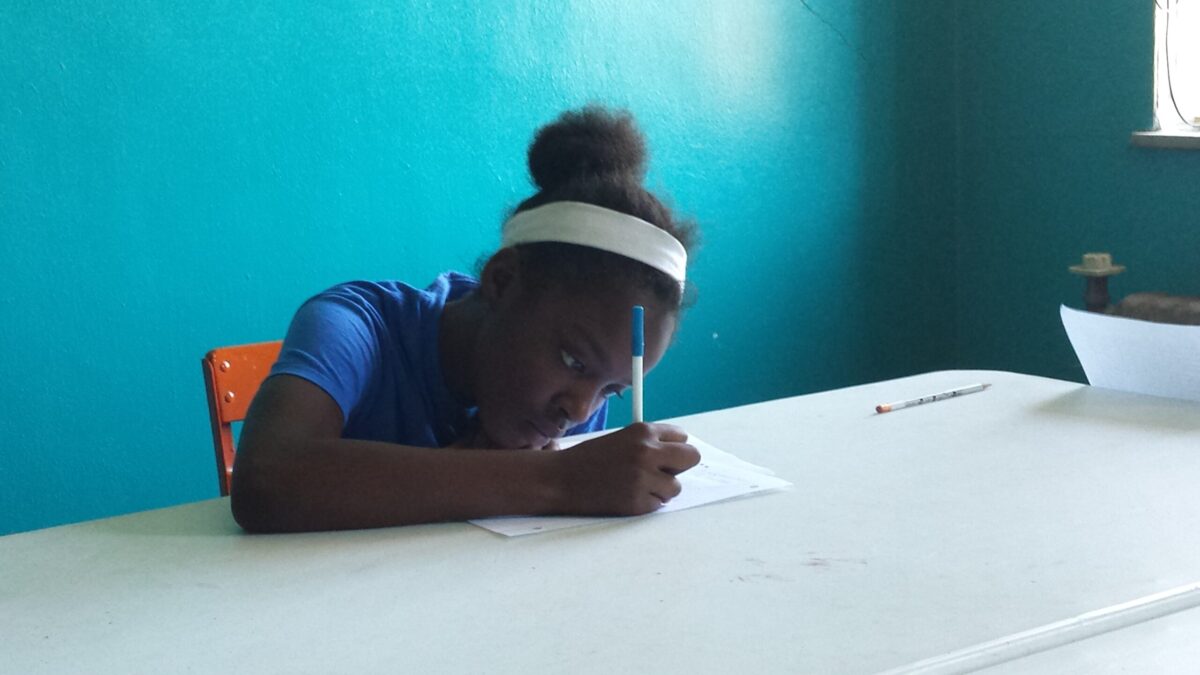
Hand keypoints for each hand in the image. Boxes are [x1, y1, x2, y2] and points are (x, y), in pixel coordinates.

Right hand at [550, 423, 699, 515]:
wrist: (561, 479)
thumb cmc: (591, 458)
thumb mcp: (622, 438)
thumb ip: (650, 443)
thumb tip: (680, 453)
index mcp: (643, 431)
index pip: (683, 437)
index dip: (673, 447)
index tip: (664, 454)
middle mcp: (646, 452)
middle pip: (692, 458)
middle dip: (679, 466)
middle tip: (663, 471)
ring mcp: (643, 478)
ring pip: (676, 486)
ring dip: (661, 488)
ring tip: (637, 484)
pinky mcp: (638, 502)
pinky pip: (659, 504)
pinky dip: (646, 502)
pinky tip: (627, 495)